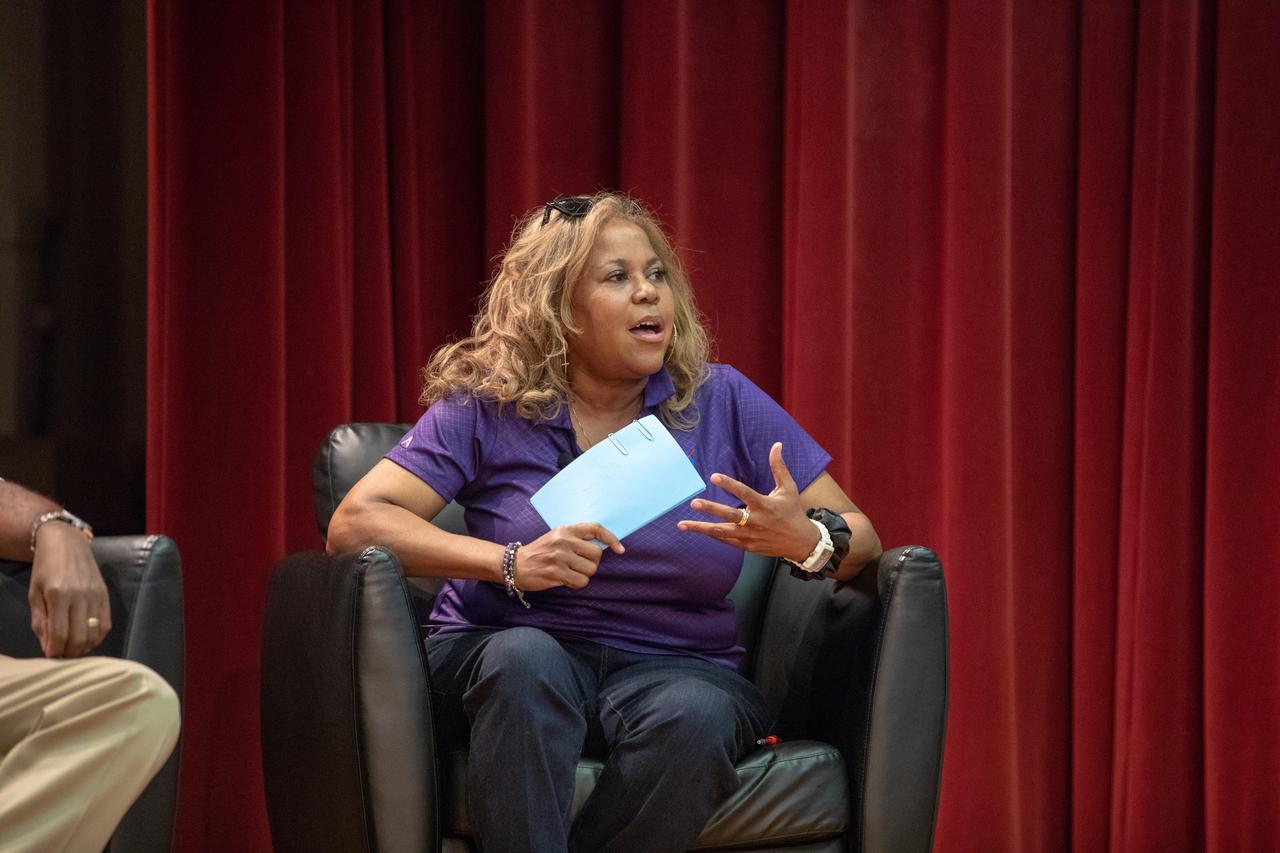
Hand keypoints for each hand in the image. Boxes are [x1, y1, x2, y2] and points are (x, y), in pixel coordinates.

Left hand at [29, 523, 110, 657]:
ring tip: (73, 648)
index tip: (50, 657)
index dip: (55, 651)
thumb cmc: (45, 568)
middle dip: (69, 652)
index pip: (60, 633)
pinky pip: (106, 624)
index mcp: (58, 595)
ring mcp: (96, 595)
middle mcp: (80, 596)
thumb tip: (48, 647)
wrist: (67, 543)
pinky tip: (87, 639)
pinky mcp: (106, 595)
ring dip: (84, 647)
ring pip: (95, 634)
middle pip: (79, 637)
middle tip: (61, 654)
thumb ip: (40, 622)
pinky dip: (97, 637)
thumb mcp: (35, 594)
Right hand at [514, 523, 623, 591]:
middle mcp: (563, 541)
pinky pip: (581, 582)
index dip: (611, 539)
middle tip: (580, 566)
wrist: (514, 565)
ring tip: (570, 573)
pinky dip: (577, 584)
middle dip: (592, 563)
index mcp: (565, 530)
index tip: (620, 549)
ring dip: (583, 575)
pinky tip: (566, 580)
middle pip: (596, 554)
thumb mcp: (556, 537)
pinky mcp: (556, 573)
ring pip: (590, 570)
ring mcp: (560, 557)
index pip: (596, 528)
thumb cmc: (539, 552)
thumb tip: (601, 547)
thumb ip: (576, 539)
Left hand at [678, 442, 818, 560]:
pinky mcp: (748, 546)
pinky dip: (713, 535)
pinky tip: (699, 530)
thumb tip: (777, 445)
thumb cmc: (793, 512)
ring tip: (682, 524)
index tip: (713, 476)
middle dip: (710, 509)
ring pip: (722, 532)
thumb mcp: (788, 488)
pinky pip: (726, 541)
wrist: (801, 542)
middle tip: (694, 503)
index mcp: (765, 505)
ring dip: (701, 528)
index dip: (729, 484)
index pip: (744, 492)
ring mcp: (750, 536)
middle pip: (729, 515)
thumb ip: (778, 467)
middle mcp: (756, 521)